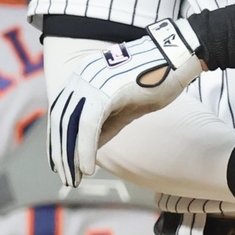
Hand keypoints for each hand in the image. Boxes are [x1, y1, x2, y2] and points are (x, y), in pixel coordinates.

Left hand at [46, 18, 204, 186]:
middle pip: (61, 120)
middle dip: (61, 152)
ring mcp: (91, 81)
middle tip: (66, 177)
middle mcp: (82, 77)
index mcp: (84, 77)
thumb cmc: (155, 79)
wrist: (177, 57)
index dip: (58, 140)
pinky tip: (86, 168)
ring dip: (70, 156)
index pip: (62, 113)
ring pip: (71, 124)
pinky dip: (85, 149)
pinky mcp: (105, 90)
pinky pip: (89, 125)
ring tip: (73, 178)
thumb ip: (105, 124)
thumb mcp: (125, 106)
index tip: (60, 162)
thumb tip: (87, 148)